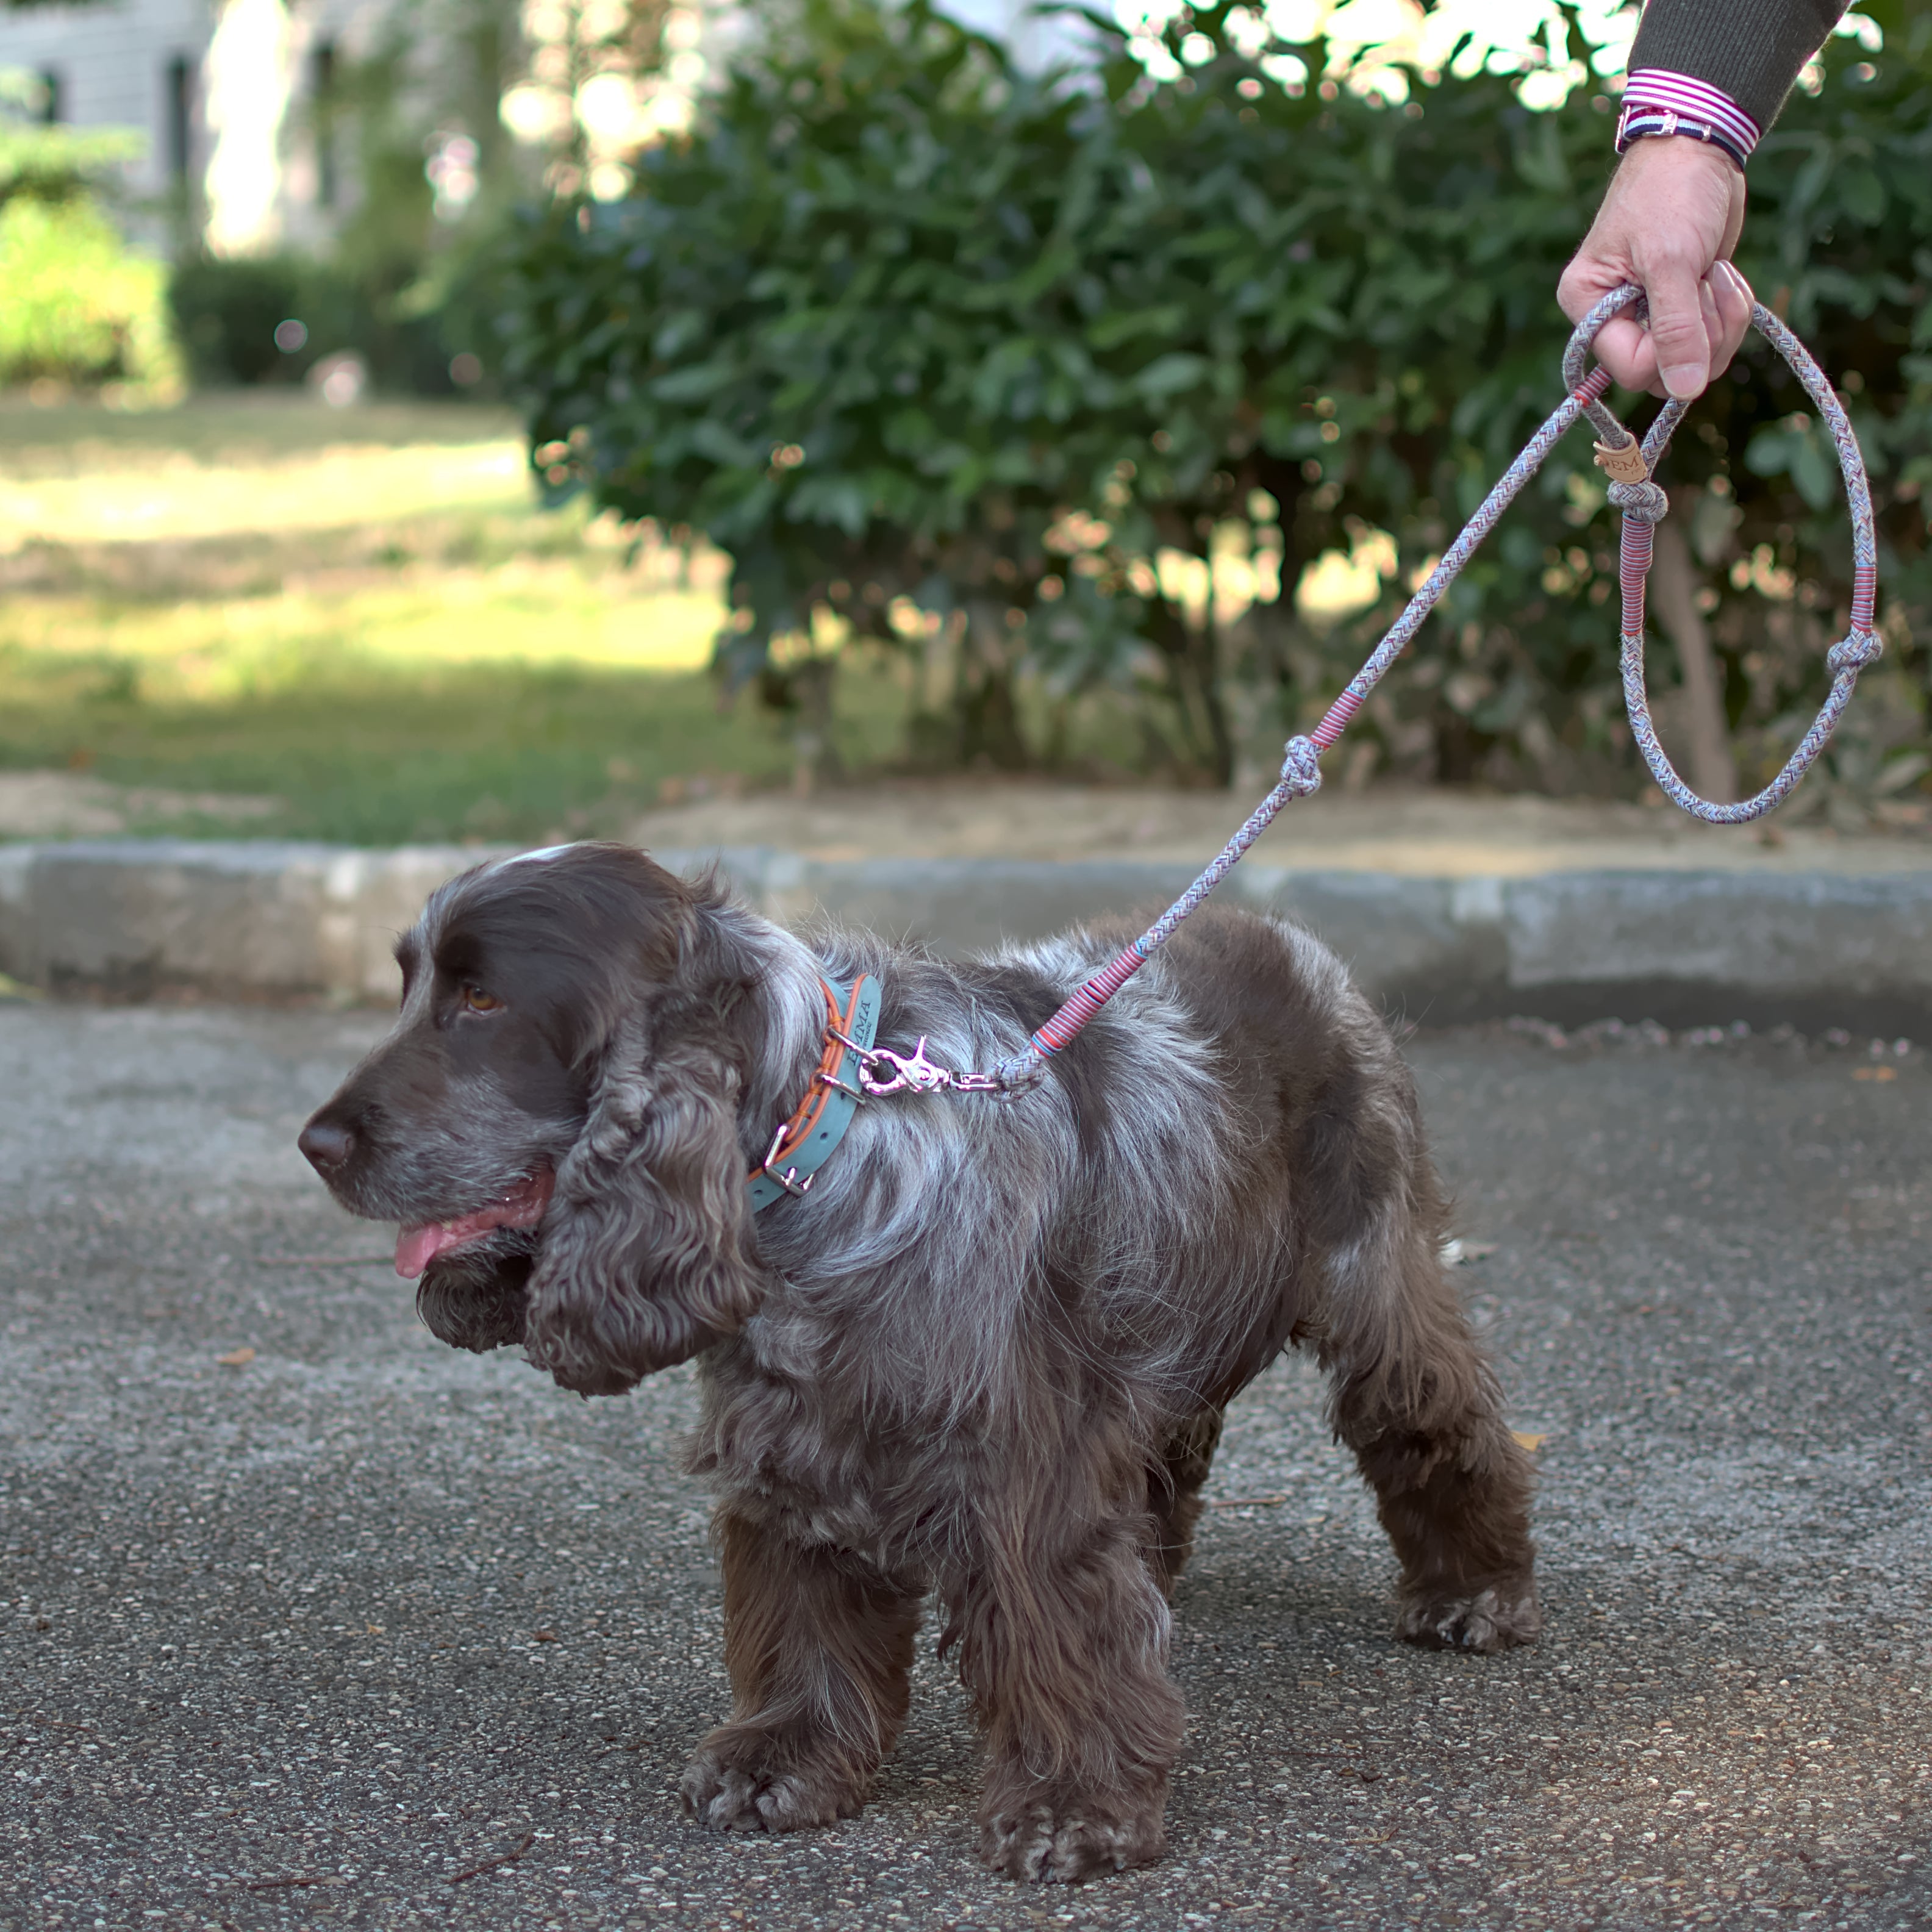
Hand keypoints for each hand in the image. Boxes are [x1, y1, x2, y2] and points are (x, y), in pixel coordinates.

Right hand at [1558, 136, 1753, 400]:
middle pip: (1665, 375)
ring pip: (1694, 363)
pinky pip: (1712, 340)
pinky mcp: (1682, 309)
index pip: (1630, 369)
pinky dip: (1730, 311)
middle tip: (1708, 283)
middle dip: (1703, 335)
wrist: (1699, 148)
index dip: (1670, 353)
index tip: (1692, 303)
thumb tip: (1686, 390)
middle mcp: (1612, 321)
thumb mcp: (1671, 260)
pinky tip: (1720, 273)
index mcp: (1589, 310)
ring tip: (1714, 273)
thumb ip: (1677, 328)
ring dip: (1722, 320)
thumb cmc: (1671, 193)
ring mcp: (1648, 317)